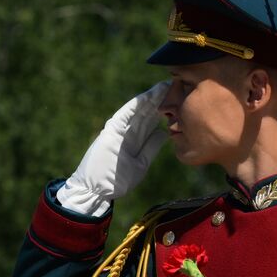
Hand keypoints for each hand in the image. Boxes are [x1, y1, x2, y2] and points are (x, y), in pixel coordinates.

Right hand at [57, 83, 169, 216]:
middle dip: (160, 100)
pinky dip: (135, 106)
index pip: (152, 121)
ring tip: (164, 87)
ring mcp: (119, 130)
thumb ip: (150, 148)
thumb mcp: (141, 163)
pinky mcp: (111, 131)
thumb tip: (163, 132)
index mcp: (136, 140)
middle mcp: (128, 132)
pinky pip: (124, 115)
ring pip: (138, 111)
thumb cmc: (118, 180)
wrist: (97, 190)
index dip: (165, 110)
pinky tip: (147, 96)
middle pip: (147, 112)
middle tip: (176, 86)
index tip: (179, 100)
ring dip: (150, 99)